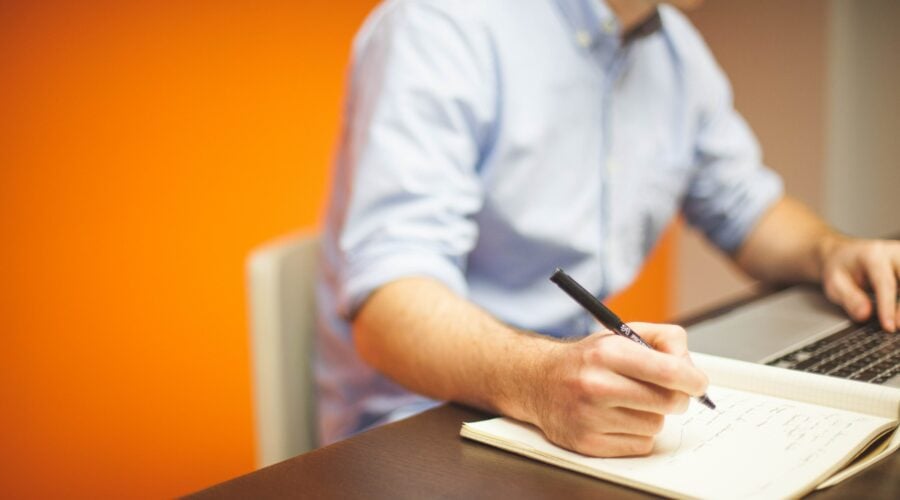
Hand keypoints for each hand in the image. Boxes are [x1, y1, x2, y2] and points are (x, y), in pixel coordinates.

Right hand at [528, 323, 707, 456]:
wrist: (538, 380)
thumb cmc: (587, 359)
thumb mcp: (621, 334)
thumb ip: (664, 339)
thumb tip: (691, 367)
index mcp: (607, 353)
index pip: (668, 371)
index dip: (693, 379)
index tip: (698, 383)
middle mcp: (596, 385)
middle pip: (669, 402)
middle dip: (676, 397)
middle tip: (668, 391)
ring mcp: (590, 417)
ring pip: (655, 425)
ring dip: (652, 415)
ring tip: (630, 402)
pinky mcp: (588, 443)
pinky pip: (640, 445)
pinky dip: (637, 433)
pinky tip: (619, 418)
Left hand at [820, 237, 899, 331]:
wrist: (844, 254)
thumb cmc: (840, 268)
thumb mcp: (834, 283)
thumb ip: (848, 298)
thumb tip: (864, 314)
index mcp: (873, 255)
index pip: (886, 283)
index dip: (888, 307)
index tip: (889, 327)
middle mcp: (894, 253)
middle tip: (897, 326)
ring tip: (898, 322)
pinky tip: (899, 315)